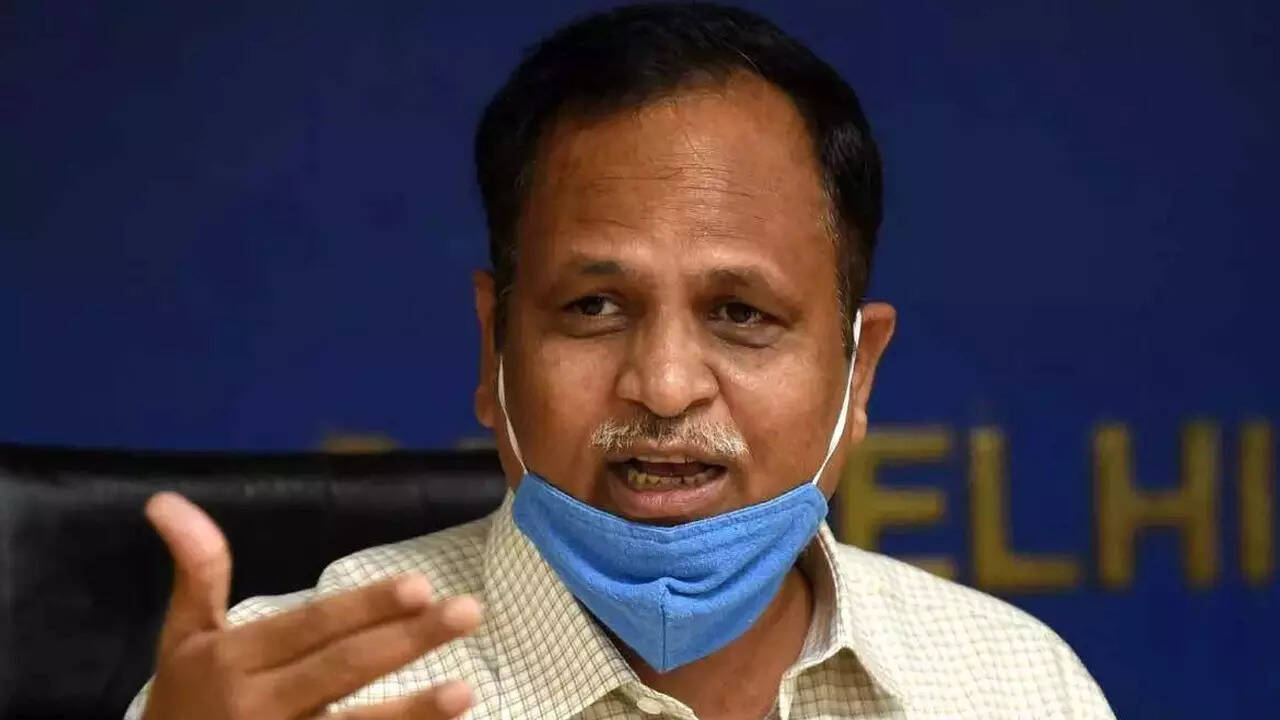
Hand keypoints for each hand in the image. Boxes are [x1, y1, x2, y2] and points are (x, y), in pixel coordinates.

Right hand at [140, 492, 481, 718]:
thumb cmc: (183, 703)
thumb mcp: (183, 638)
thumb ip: (198, 571)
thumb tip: (166, 498)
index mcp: (232, 660)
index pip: (311, 627)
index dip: (364, 608)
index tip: (421, 586)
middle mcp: (257, 705)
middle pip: (343, 670)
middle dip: (408, 640)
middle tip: (468, 611)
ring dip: (412, 712)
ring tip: (466, 689)